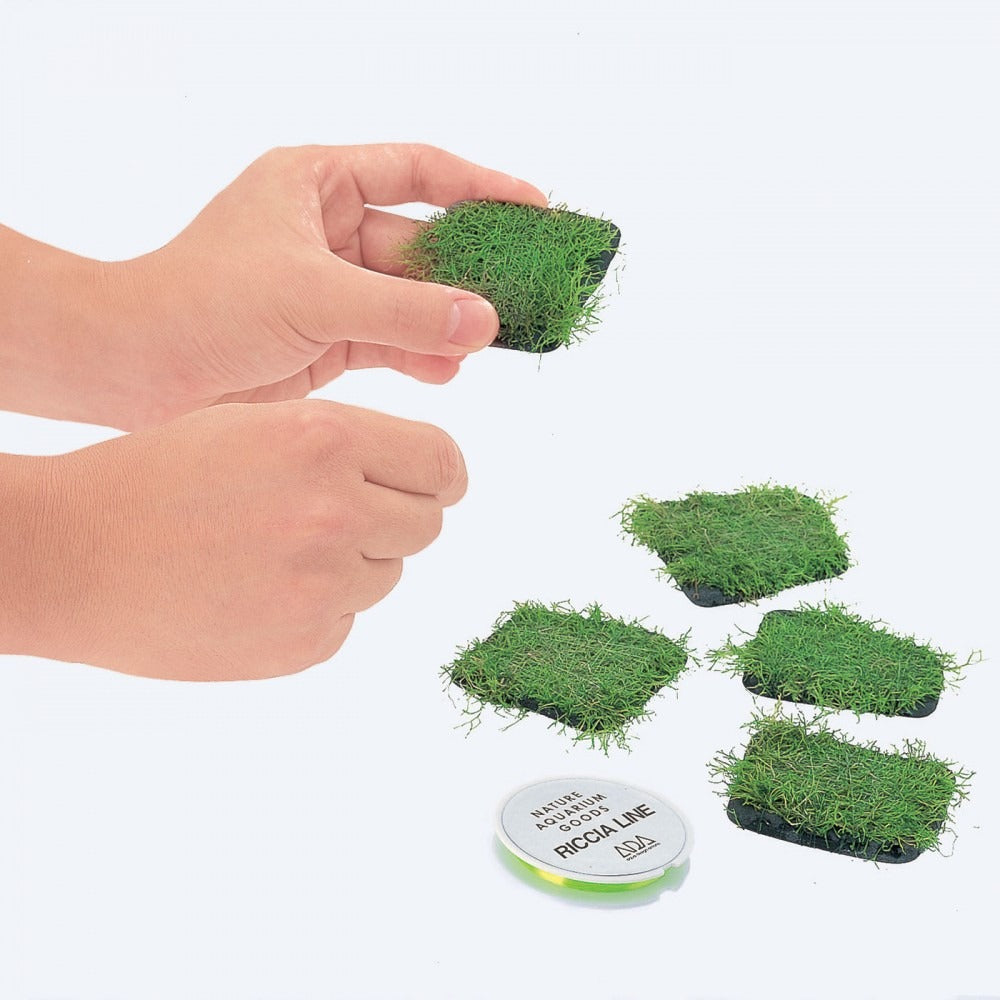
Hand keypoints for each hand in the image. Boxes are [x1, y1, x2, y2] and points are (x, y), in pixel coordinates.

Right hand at [11, 399, 466, 679]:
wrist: (76, 557)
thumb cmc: (157, 478)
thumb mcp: (254, 424)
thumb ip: (344, 445)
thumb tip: (423, 477)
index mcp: (325, 440)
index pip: (441, 463)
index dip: (439, 475)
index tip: (432, 484)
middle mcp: (335, 512)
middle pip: (426, 524)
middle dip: (395, 518)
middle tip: (338, 516)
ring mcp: (322, 586)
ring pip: (388, 574)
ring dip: (354, 564)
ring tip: (278, 551)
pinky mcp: (305, 644)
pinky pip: (348, 619)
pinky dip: (320, 608)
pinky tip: (259, 590)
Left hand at [118, 143, 546, 426]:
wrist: (139, 369)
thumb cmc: (203, 303)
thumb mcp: (314, 295)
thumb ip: (405, 311)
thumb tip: (485, 321)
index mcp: (317, 183)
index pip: (418, 171)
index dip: (479, 186)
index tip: (533, 207)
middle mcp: (328, 230)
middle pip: (422, 243)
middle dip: (470, 270)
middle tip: (525, 290)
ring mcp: (331, 287)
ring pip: (411, 298)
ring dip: (449, 320)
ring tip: (491, 340)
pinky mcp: (328, 339)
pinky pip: (393, 341)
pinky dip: (422, 355)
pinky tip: (450, 368)